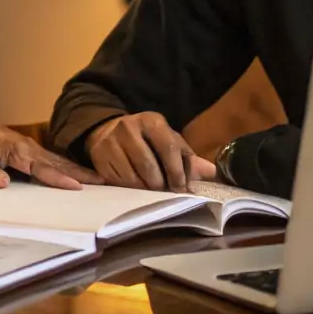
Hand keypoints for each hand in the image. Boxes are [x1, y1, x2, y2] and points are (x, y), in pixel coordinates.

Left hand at [0, 111, 103, 189]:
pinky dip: (63, 167)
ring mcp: (25, 148)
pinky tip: (72, 174)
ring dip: (75, 170)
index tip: (79, 187)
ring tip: (96, 179)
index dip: (61, 178)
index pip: (42, 167)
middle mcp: (25, 147)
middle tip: (104, 181)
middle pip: (57, 163)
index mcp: (15, 149)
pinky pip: (47, 161)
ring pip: (55, 161)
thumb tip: (3, 183)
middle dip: (80, 172)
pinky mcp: (23, 151)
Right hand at [85, 112, 217, 191]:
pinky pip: (118, 182)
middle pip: (149, 166)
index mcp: (152, 120)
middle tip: (166, 193)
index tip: (182, 189)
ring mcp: (111, 142)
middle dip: (160, 185)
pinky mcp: (99, 156)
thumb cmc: (148, 140)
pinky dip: (130, 190)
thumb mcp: (169, 142)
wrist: (110, 131)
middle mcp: (129, 127)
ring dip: (145, 190)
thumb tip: (212, 173)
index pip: (169, 148)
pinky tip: (136, 188)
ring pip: (132, 177)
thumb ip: (189, 158)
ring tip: (151, 191)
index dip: (177, 172)